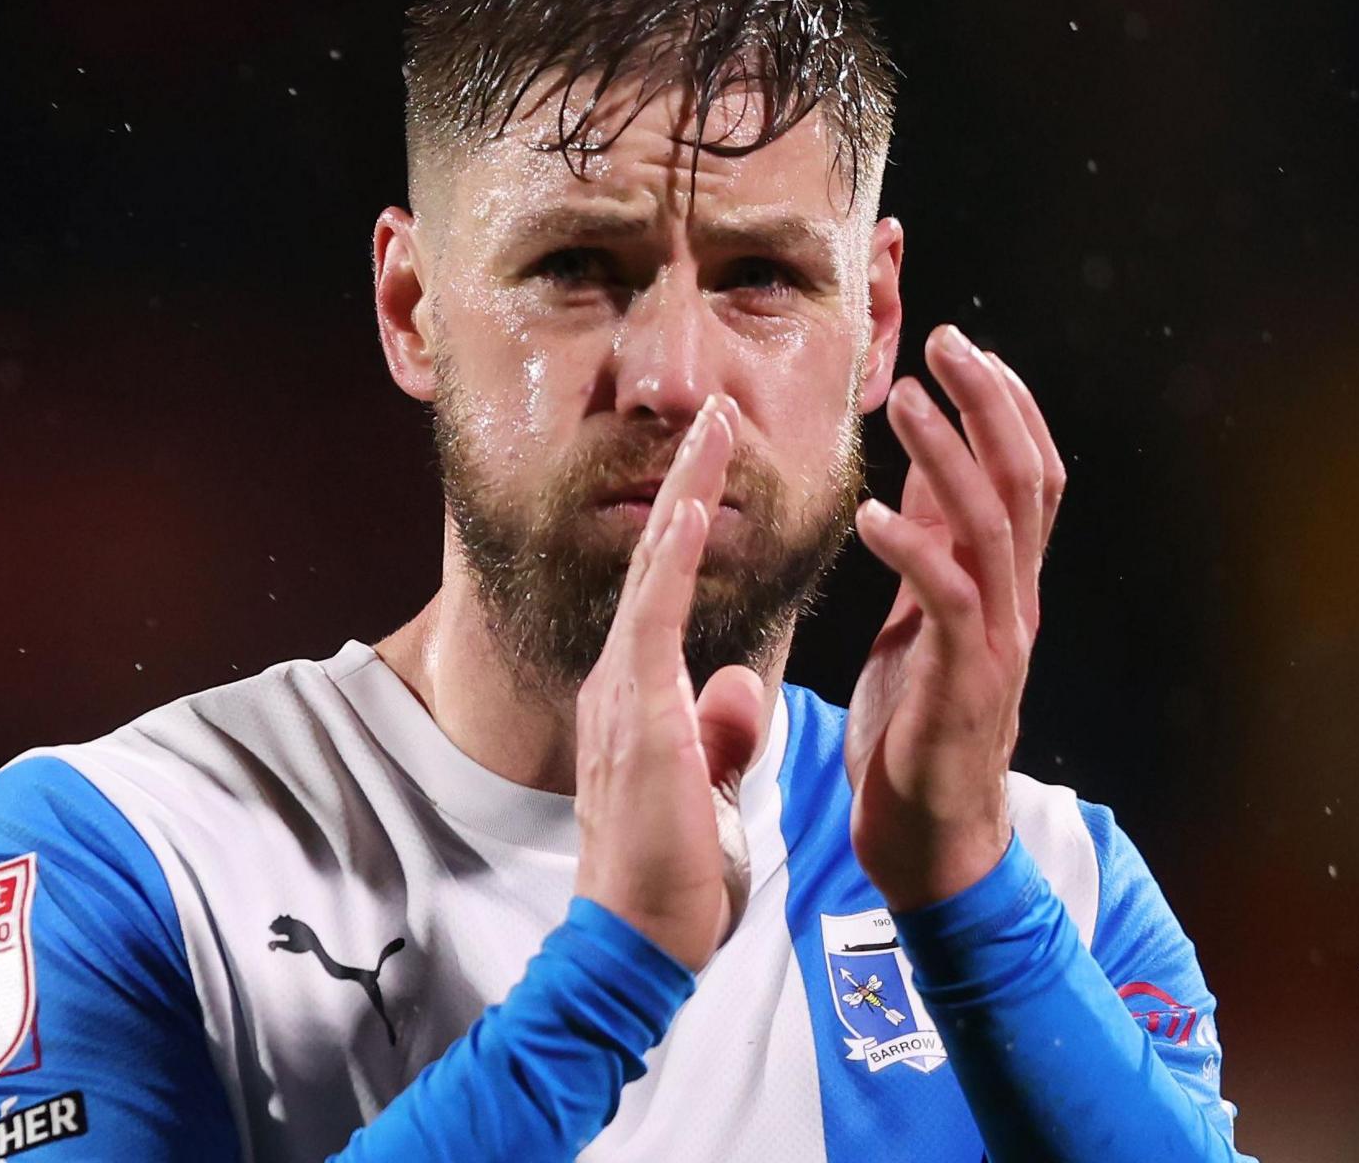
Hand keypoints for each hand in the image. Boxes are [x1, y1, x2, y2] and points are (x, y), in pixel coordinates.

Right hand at [572, 393, 767, 972]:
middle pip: (657, 559)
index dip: (692, 524)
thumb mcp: (710, 794)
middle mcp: (622, 684)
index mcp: (642, 701)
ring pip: (654, 570)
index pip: (669, 591)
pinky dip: (674, 556)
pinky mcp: (638, 713)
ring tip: (711, 424)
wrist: (638, 947)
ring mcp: (622, 694)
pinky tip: (693, 502)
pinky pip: (655, 614)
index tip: (717, 464)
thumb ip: (721, 735)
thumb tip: (735, 684)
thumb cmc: (671, 885)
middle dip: (687, 481)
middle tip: (713, 410)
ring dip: (684, 492)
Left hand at [846, 324, 1065, 910]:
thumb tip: (928, 465)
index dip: (1006, 405)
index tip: (963, 347)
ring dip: (950, 453)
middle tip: (947, 340)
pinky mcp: (963, 684)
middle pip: (1024, 479)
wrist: (932, 849)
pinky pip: (949, 601)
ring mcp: (998, 644)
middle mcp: (1016, 605)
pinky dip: (915, 549)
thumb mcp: (922, 621)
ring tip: (907, 400)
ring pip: (992, 526)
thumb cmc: (917, 736)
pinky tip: (873, 514)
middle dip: (990, 401)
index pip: (1029, 474)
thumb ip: (933, 547)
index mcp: (1006, 588)